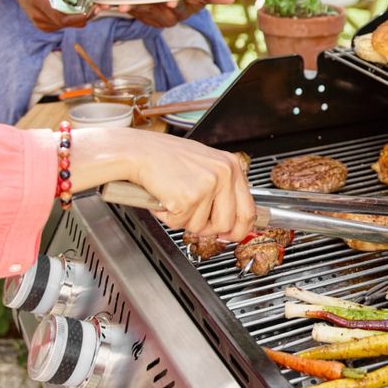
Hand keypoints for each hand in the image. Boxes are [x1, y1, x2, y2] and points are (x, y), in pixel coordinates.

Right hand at [0, 0, 92, 31]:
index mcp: (37, 1)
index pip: (61, 17)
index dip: (80, 15)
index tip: (93, 7)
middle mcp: (38, 16)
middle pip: (66, 23)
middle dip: (84, 16)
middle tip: (99, 6)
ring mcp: (40, 22)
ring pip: (66, 25)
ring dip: (80, 17)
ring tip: (90, 5)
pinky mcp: (44, 25)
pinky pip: (63, 25)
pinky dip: (73, 18)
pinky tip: (79, 8)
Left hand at [122, 0, 234, 27]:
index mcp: (183, 12)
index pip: (178, 10)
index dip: (173, 5)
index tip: (169, 2)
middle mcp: (167, 17)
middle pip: (155, 12)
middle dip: (145, 7)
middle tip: (133, 3)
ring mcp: (152, 15)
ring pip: (139, 11)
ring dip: (127, 8)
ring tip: (117, 4)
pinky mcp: (138, 11)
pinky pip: (127, 10)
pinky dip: (113, 7)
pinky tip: (102, 6)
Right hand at [122, 132, 254, 239]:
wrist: (138, 151)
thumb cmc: (165, 158)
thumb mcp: (204, 166)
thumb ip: (221, 189)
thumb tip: (230, 222)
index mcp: (232, 166)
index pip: (248, 210)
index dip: (239, 229)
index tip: (230, 235)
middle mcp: (224, 174)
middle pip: (227, 224)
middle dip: (208, 230)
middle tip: (192, 219)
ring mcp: (208, 186)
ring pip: (202, 227)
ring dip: (184, 220)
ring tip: (174, 199)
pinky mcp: (189, 197)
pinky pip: (180, 224)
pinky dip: (168, 217)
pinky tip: (164, 198)